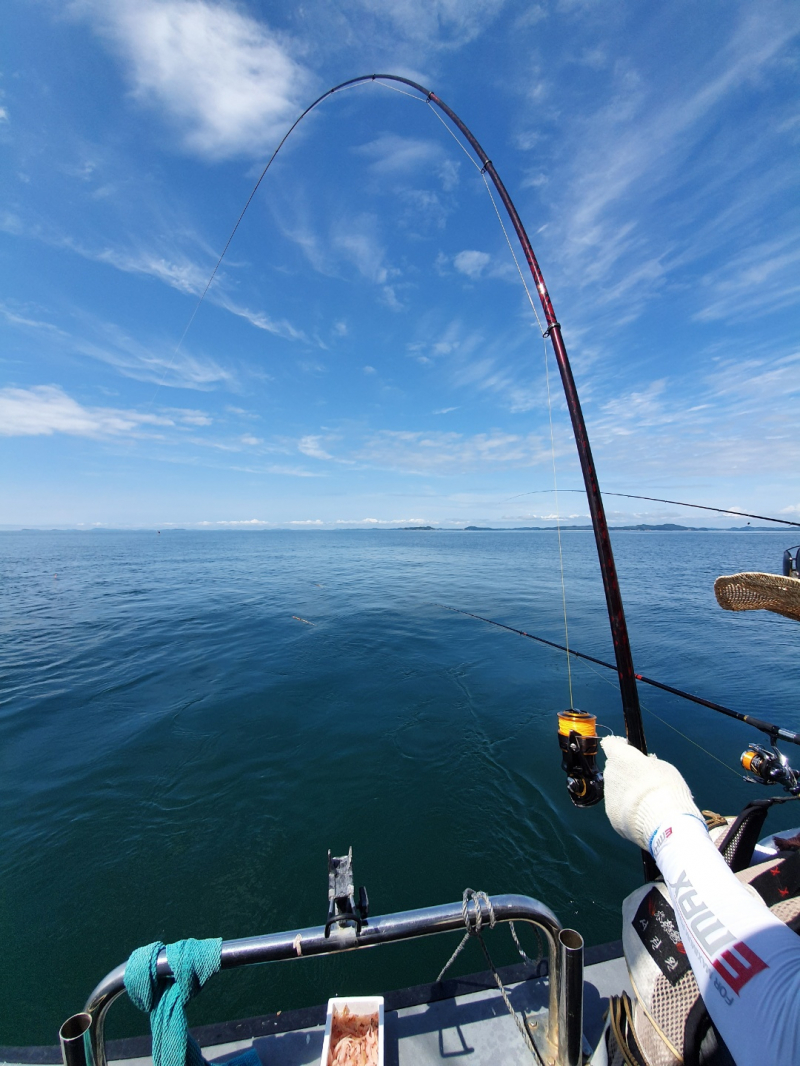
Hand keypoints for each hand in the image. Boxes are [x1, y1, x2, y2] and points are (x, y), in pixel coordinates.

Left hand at [600, 735, 703, 850]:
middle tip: (644, 784)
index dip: (620, 748)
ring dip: (627, 794)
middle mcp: (610, 773)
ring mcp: (608, 795)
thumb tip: (645, 768)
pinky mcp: (611, 815)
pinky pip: (619, 809)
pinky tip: (643, 816)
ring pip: (616, 791)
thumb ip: (648, 765)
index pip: (611, 744)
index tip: (629, 752)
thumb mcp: (662, 767)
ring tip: (647, 804)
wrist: (660, 820)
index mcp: (620, 756)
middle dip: (626, 774)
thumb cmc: (665, 787)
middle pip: (614, 769)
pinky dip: (628, 812)